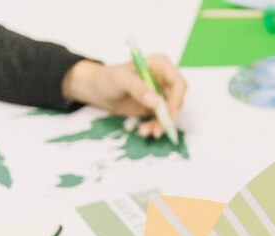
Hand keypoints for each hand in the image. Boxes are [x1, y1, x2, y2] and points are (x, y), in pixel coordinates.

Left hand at [61, 57, 186, 138]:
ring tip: (147, 132)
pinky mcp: (155, 107)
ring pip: (170, 113)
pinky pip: (161, 119)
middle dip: (168, 117)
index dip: (176, 100)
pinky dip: (154, 127)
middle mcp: (164, 79)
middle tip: (159, 129)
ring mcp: (160, 94)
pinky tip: (144, 130)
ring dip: (160, 125)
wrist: (96, 89)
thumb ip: (137, 88)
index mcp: (160, 66)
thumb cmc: (106, 78)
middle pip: (176, 101)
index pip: (178, 83)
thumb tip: (155, 101)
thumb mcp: (120, 79)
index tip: (168, 114)